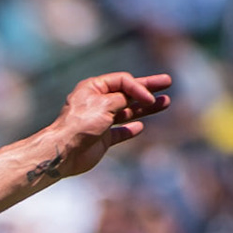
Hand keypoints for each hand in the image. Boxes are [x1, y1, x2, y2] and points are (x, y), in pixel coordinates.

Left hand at [35, 72, 172, 183]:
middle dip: (148, 89)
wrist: (65, 151)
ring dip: (145, 108)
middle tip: (167, 82)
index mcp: (94, 88)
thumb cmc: (82, 123)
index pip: (123, 81)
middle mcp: (97, 103)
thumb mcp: (105, 103)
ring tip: (166, 102)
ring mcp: (100, 121)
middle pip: (127, 94)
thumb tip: (131, 98)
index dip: (139, 87)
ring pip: (127, 112)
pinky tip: (140, 128)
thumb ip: (122, 98)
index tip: (149, 97)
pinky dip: (129, 130)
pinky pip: (119, 132)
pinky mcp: (102, 139)